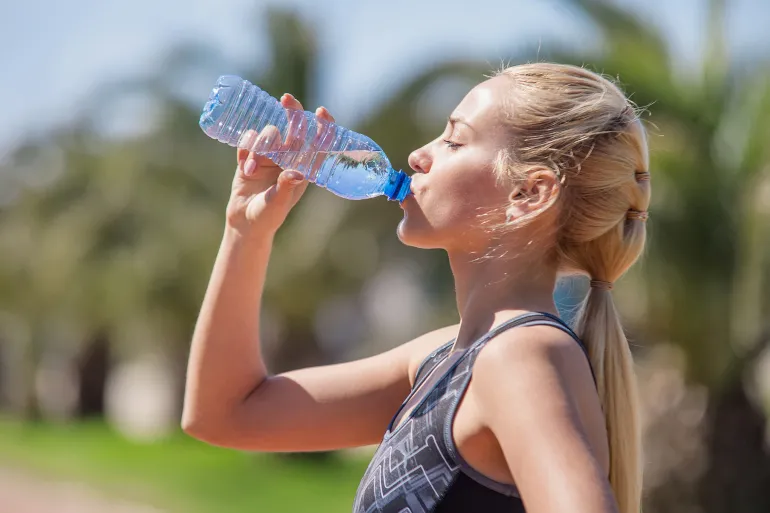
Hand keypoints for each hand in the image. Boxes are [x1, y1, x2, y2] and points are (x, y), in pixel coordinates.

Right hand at [225, 93, 335, 236]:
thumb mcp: (278, 204)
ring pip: (268, 133)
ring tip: (252, 170)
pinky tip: (245, 167)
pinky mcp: (250, 155)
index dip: (323, 126)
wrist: (245, 221)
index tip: (321, 112)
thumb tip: (297, 173)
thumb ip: (285, 187)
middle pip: (295, 127)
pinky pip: (248, 140)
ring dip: (260, 145)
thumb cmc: (268, 216)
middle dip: (292, 111)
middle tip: (286, 99)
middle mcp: (288, 158)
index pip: (318, 143)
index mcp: (303, 168)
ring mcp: (269, 155)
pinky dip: (245, 149)